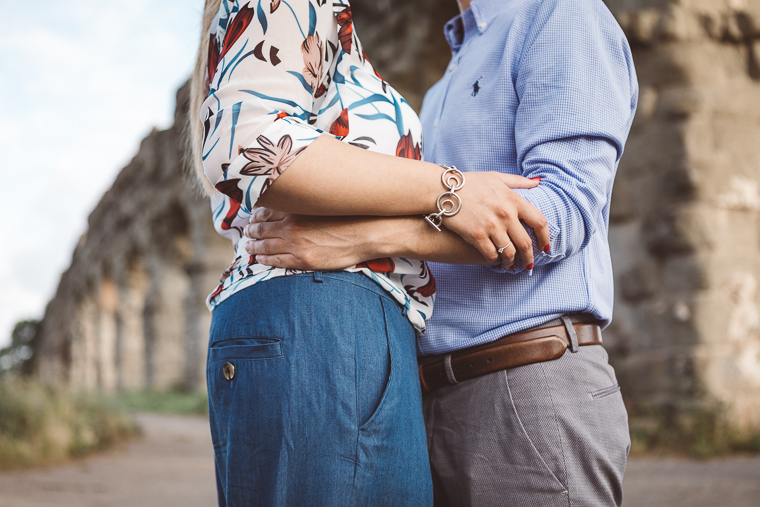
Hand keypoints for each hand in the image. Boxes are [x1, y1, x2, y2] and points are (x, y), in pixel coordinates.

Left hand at [243, 208, 378, 269]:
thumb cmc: (351, 215)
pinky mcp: (303, 260)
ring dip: (253, 245)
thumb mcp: (325, 199)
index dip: (257, 213)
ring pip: (265, 245)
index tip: (254, 215)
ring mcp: (296, 244)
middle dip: (252, 230)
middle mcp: (292, 224)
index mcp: (297, 208)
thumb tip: (299, 193)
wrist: (368, 232)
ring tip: (247, 245)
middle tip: (247, 231)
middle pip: (262, 227)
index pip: (267, 209)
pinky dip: (264, 259)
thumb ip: (308, 198)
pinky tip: (259, 259)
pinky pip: (276, 260)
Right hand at [442, 172, 549, 268]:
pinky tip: (494, 260)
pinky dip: (494, 260)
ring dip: (511, 262)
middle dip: (529, 258)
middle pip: (525, 243)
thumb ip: (518, 181)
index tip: (545, 247)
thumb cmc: (469, 182)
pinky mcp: (476, 235)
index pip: (539, 222)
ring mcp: (491, 226)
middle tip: (528, 265)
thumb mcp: (496, 177)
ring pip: (508, 252)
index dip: (545, 238)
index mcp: (514, 199)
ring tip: (510, 266)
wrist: (443, 190)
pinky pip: (491, 255)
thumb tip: (537, 183)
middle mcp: (506, 214)